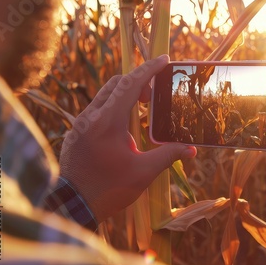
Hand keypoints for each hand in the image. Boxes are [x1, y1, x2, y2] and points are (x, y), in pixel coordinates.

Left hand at [59, 55, 196, 222]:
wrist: (74, 205)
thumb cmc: (109, 189)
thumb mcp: (143, 172)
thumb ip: (168, 155)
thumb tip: (192, 150)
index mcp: (107, 122)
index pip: (129, 84)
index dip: (148, 69)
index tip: (164, 59)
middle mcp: (90, 117)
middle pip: (115, 84)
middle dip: (137, 82)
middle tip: (154, 94)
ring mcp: (80, 123)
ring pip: (104, 95)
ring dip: (125, 94)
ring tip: (142, 108)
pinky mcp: (77, 131)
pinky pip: (97, 108)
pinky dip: (113, 106)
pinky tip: (124, 124)